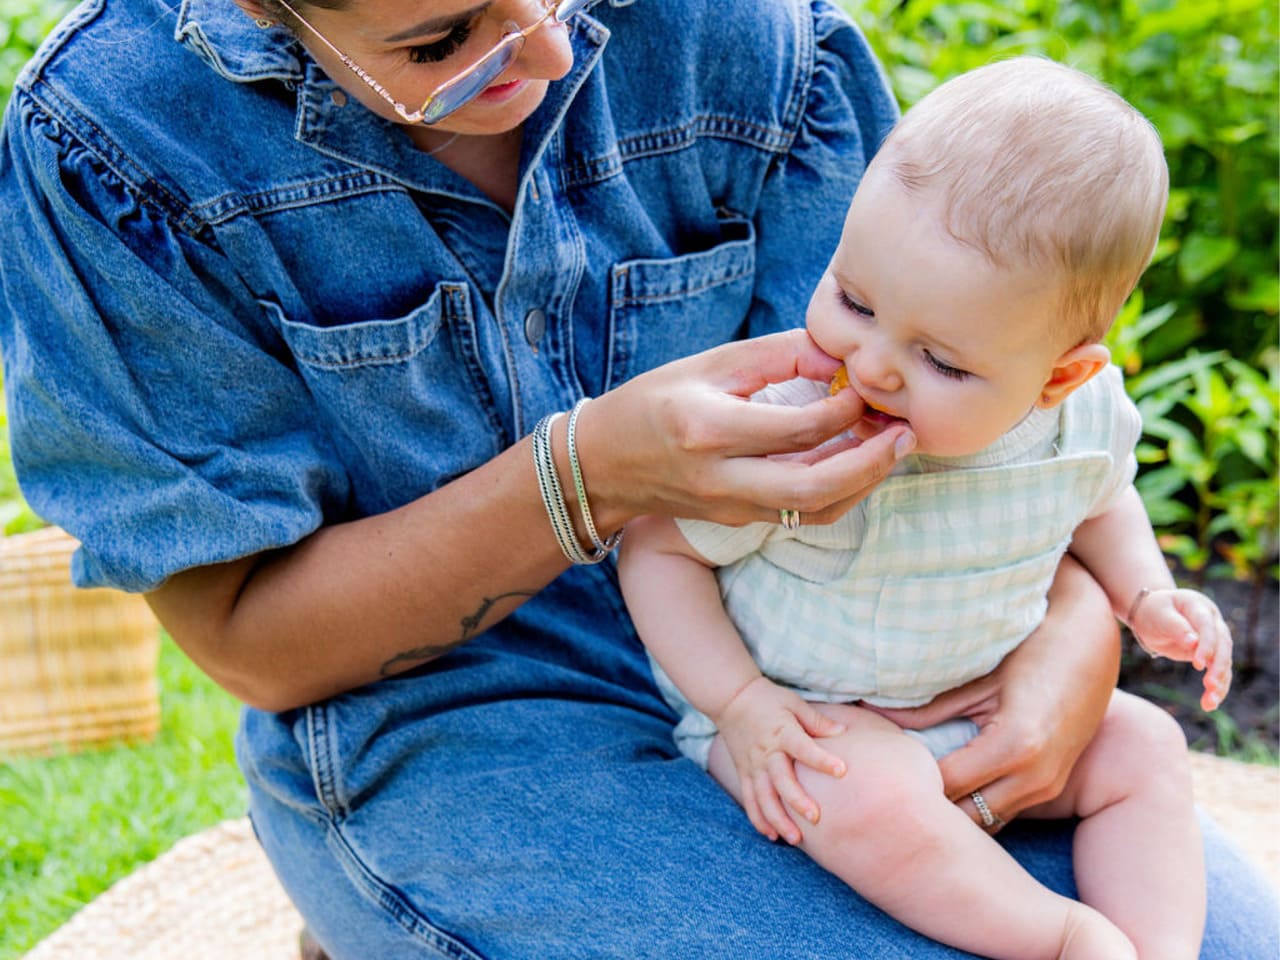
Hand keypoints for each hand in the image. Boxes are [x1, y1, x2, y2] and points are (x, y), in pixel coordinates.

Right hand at [577, 330, 914, 531]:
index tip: (867, 387)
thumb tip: (840, 358)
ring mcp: (730, 508)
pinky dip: (839, 494)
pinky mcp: (738, 521)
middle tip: (906, 433)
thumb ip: (778, 355)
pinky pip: (801, 515)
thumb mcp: (709, 364)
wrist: (605, 464)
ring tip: (894, 449)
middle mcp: (720, 477)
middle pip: (815, 487)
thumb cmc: (655, 403)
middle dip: (872, 463)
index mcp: (708, 429)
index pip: (798, 428)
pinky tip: (859, 465)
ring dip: (863, 484)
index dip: (845, 410)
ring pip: (814, 511)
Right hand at [715, 676, 846, 844]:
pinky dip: (758, 819)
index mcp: (782, 733)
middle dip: (797, 801)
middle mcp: (766, 753)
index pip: (803, 748)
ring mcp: (753, 766)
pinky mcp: (744, 773)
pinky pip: (749, 800)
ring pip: (763, 798)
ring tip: (795, 839)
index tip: (842, 771)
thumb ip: (817, 720)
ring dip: (778, 819)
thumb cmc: (768, 699)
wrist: (731, 699)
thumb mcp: (794, 703)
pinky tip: (772, 835)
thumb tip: (842, 732)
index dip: (822, 760)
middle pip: (781, 780)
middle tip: (816, 818)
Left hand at [870, 556, 1116, 828]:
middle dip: (927, 805)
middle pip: (964, 816)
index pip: (946, 782)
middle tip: (889, 789)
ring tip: (914, 790)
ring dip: (951, 812)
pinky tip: (948, 790)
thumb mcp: (979, 679)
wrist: (1091, 648)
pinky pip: (1004, 812)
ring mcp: (1047, 787)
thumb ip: (928, 707)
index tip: (878, 770)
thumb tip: (874, 715)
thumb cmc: (1032, 652)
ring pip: (985, 822)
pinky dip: (975, 806)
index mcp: (1015, 746)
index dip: (908, 779)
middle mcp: (1035, 776)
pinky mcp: (1052, 789)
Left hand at [1130, 588, 1231, 710]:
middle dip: (1218, 666)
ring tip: (1210, 701)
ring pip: (1224, 661)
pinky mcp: (1212, 654)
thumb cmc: (1154, 612)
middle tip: (1210, 685)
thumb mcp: (1159, 615)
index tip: (1198, 665)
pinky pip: (1218, 671)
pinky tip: (1209, 704)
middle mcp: (1213, 621)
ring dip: (1220, 682)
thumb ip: (1175, 627)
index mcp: (1198, 606)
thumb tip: (1193, 643)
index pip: (1207, 626)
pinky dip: (1216, 688)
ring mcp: (1215, 638)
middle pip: (1223, 645)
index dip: (1206, 645)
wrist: (1153, 614)